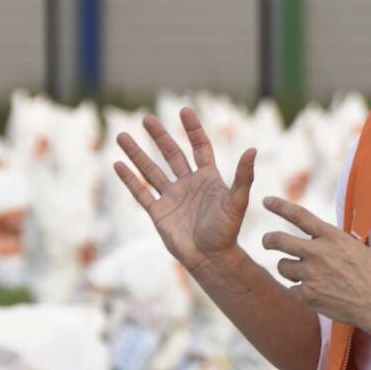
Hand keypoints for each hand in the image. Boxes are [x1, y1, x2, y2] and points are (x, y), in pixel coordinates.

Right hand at [114, 109, 255, 273]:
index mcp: (208, 178)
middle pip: (171, 154)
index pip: (199, 147)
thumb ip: (243, 176)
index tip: (184, 111)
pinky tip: (117, 164)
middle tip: (147, 118)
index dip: (193, 130)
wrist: (210, 258)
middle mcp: (188, 184)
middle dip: (159, 136)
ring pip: (150, 170)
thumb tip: (253, 149)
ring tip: (121, 135)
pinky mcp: (158, 213)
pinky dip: (129, 179)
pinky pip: (141, 192)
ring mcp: (171, 197)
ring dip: (137, 154)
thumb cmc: (227, 231)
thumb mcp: (237, 201)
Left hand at [261, 196, 370, 329]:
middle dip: (268, 240)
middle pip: (278, 240)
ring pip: (282, 267)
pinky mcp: (307, 295)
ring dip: (287, 270)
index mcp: (332, 236)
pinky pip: (291, 290)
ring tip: (299, 275)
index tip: (267, 201)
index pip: (299, 215)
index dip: (280, 206)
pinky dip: (297, 293)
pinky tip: (310, 295)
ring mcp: (310, 274)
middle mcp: (317, 252)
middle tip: (267, 242)